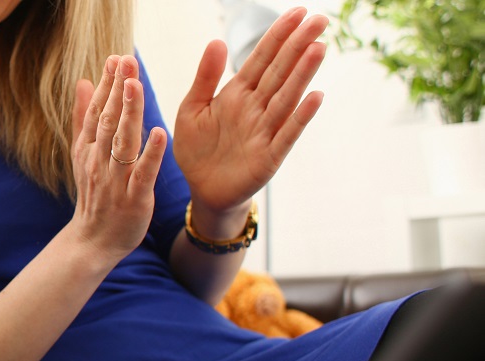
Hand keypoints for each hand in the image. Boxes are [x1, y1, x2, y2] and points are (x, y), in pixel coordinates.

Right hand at [69, 55, 167, 260]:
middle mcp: (98, 160)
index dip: (106, 84)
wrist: (93, 240)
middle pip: (108, 120)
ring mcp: (115, 179)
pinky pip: (142, 173)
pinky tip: (159, 133)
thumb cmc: (94, 194)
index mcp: (88, 148)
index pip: (97, 111)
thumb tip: (80, 81)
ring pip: (122, 142)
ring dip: (129, 114)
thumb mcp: (83, 153)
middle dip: (117, 90)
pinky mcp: (134, 198)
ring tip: (135, 86)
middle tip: (126, 61)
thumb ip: (82, 117)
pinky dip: (150, 154)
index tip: (115, 59)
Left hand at [174, 7, 326, 212]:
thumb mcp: (192, 108)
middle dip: (298, 45)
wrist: (202, 189)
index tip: (297, 12)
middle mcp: (257, 107)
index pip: (262, 58)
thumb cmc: (198, 148)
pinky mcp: (268, 156)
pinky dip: (300, 117)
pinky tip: (315, 97)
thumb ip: (205, 77)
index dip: (278, 35)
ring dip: (303, 74)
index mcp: (238, 93)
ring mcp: (265, 130)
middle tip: (320, 19)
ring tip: (318, 48)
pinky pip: (286, 134)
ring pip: (286, 97)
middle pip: (280, 71)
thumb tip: (217, 40)